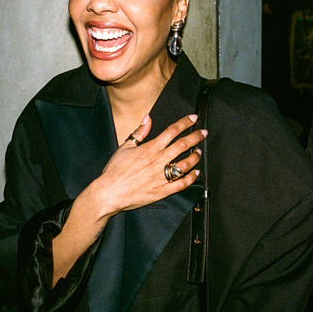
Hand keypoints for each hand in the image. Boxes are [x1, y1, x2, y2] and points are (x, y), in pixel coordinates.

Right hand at [82, 114, 206, 216]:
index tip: (193, 119)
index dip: (185, 123)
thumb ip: (139, 132)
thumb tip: (147, 118)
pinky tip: (195, 174)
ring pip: (185, 164)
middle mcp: (158, 161)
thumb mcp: (124, 147)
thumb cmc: (115, 171)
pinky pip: (181, 184)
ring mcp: (162, 176)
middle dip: (196, 137)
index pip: (172, 131)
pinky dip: (191, 178)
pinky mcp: (162, 191)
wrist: (109, 193)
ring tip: (198, 153)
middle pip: (183, 145)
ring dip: (194, 157)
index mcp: (150, 148)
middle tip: (203, 133)